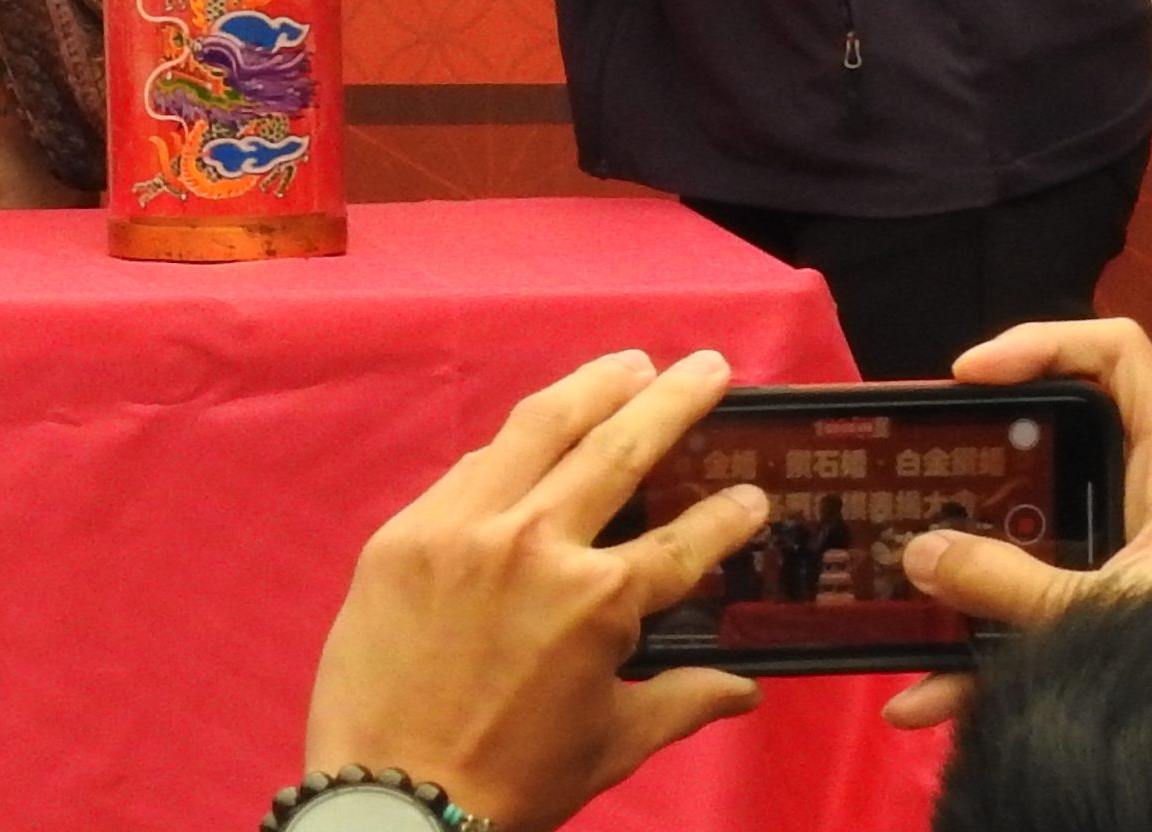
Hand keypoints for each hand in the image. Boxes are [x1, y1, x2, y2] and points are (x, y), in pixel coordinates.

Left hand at [301, 347, 770, 831]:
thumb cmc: (515, 779)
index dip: (728, 515)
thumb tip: (744, 686)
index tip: (756, 491)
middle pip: (618, 448)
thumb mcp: (614, 743)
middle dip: (672, 401)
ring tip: (631, 363)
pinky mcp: (406, 529)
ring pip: (537, 428)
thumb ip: (683, 701)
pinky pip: (470, 468)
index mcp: (599, 600)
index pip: (685, 541)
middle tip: (709, 367)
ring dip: (592, 387)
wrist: (395, 795)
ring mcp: (464, 527)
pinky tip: (540, 429)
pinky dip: (514, 445)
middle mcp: (536, 543)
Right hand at [879, 319, 1151, 730]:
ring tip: (907, 557)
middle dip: (984, 443)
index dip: (1042, 342)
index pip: (1117, 353)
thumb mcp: (1101, 614)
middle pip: (1059, 425)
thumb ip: (1008, 582)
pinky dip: (978, 643)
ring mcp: (1127, 550)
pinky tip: (927, 692)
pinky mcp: (1103, 606)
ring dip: (971, 546)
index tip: (970, 376)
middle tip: (928, 454)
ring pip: (1032, 517)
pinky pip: (1030, 599)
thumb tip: (917, 552)